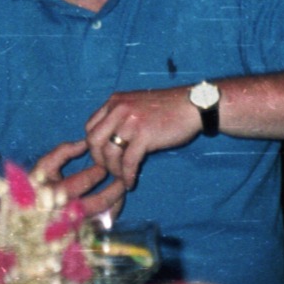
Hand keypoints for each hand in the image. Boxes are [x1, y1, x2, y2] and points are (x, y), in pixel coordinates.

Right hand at [30, 140, 124, 221]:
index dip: (97, 171)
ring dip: (116, 202)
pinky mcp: (80, 233)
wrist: (27, 214)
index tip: (104, 165)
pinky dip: (110, 214)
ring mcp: (74, 225)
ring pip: (102, 217)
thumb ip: (63, 152)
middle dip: (114, 189)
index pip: (83, 182)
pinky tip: (114, 204)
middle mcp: (66, 212)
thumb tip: (85, 144)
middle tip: (121, 177)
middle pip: (98, 202)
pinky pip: (101, 226)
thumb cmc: (35, 186)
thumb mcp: (43, 166)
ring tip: (121, 189)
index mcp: (55, 193)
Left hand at [83, 86, 199, 189]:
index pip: (90, 126)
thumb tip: (108, 142)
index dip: (93, 146)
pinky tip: (130, 182)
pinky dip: (127, 175)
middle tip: (109, 170)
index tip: (102, 157)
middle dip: (98, 160)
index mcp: (114, 102)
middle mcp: (118, 109)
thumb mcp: (136, 105)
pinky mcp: (144, 135)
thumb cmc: (167, 108)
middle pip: (94, 140)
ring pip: (109, 153)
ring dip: (114, 170)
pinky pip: (128, 161)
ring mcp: (130, 121)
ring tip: (122, 177)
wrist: (193, 105)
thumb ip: (120, 118)